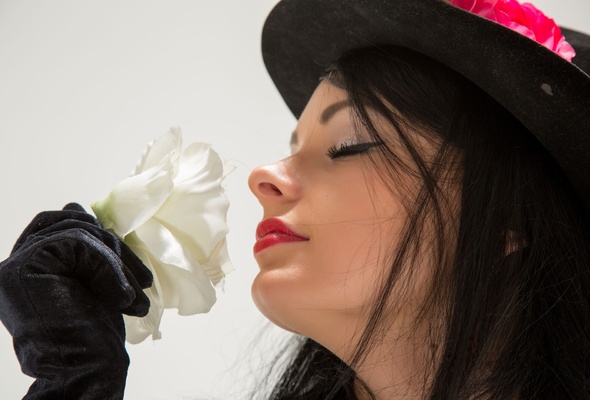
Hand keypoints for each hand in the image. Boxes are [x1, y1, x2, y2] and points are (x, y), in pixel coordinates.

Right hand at [0, 203, 152, 399]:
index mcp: (30, 268)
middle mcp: (16, 265)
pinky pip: (77, 243)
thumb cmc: (94, 334)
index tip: (126, 262)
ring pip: (77, 232)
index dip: (97, 232)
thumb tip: (82, 208)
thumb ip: (84, 250)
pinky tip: (120, 298)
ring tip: (133, 297)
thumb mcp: (93, 281)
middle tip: (142, 279)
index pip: (58, 223)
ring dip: (116, 263)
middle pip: (69, 222)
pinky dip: (108, 268)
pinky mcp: (26, 267)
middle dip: (112, 246)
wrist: (87, 370)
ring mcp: (17, 265)